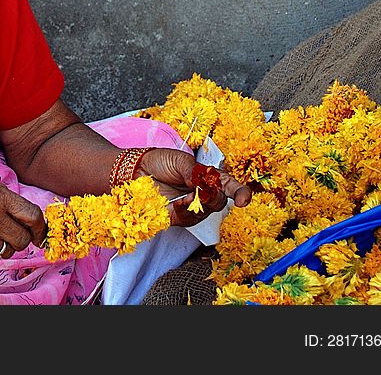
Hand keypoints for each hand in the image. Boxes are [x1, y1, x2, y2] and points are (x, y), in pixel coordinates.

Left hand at [134, 147, 251, 226]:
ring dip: (198, 205)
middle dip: (213, 197)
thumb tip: (205, 184)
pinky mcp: (177, 217)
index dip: (240, 194)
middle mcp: (202, 194)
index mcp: (207, 178)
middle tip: (202, 189)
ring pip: (205, 213)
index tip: (244, 200)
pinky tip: (178, 203)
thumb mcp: (180, 160)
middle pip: (219, 202)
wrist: (136, 170)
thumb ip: (195, 172)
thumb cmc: (159, 161)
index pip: (230, 187)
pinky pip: (188, 220)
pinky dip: (185, 212)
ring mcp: (191, 207)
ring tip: (186, 197)